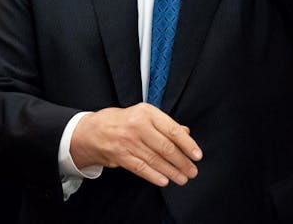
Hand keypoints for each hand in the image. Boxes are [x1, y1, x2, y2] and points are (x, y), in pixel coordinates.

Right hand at [69, 104, 202, 186]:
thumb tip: (186, 133)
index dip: (187, 144)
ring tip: (183, 178)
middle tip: (192, 171)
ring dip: (172, 171)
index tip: (197, 155)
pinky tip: (165, 180)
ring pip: (155, 160)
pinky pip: (141, 168)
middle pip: (165, 147)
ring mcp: (128, 142)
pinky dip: (154, 176)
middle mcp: (138, 126)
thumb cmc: (125, 122)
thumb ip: (166, 124)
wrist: (95, 130)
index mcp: (147, 113)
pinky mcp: (120, 156)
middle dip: (182, 162)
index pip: (172, 130)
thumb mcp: (145, 115)